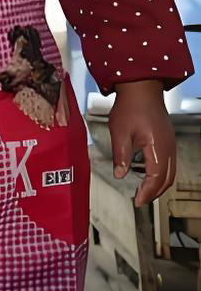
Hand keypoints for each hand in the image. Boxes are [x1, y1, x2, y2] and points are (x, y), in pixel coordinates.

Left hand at [108, 80, 175, 205]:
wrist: (141, 88)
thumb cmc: (130, 107)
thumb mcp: (120, 133)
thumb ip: (121, 156)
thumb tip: (120, 174)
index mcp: (158, 148)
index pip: (156, 178)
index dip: (147, 193)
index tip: (137, 201)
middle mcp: (168, 148)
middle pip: (167, 178)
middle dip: (154, 192)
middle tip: (140, 200)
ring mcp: (170, 144)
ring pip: (170, 172)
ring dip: (158, 184)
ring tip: (143, 191)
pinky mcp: (167, 140)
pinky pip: (168, 162)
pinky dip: (160, 173)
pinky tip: (146, 173)